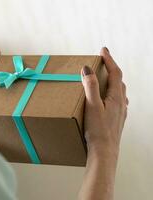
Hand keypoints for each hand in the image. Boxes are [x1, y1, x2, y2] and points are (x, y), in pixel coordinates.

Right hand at [78, 47, 127, 199]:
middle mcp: (121, 102)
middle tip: (103, 61)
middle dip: (111, 68)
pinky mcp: (117, 119)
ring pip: (119, 90)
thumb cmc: (98, 130)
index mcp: (116, 96)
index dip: (109, 59)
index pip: (115, 72)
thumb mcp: (92, 105)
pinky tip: (109, 99)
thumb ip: (90, 86)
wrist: (104, 151)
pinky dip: (113, 93)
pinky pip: (118, 100)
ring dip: (113, 80)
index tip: (103, 50)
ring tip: (105, 77)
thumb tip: (87, 69)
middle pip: (119, 80)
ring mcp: (121, 111)